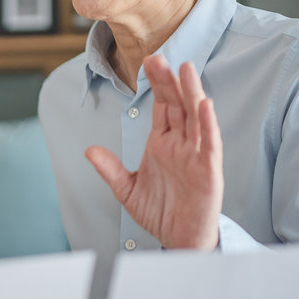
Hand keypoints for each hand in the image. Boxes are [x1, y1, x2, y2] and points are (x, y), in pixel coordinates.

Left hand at [85, 55, 221, 249]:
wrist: (179, 240)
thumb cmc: (160, 212)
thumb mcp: (126, 190)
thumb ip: (110, 169)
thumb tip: (90, 150)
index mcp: (162, 144)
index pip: (161, 107)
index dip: (155, 85)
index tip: (148, 62)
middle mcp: (180, 145)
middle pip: (177, 105)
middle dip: (169, 81)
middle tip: (159, 57)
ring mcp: (196, 155)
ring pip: (196, 118)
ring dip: (191, 93)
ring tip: (186, 69)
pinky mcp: (208, 170)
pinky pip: (209, 143)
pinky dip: (207, 124)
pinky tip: (204, 105)